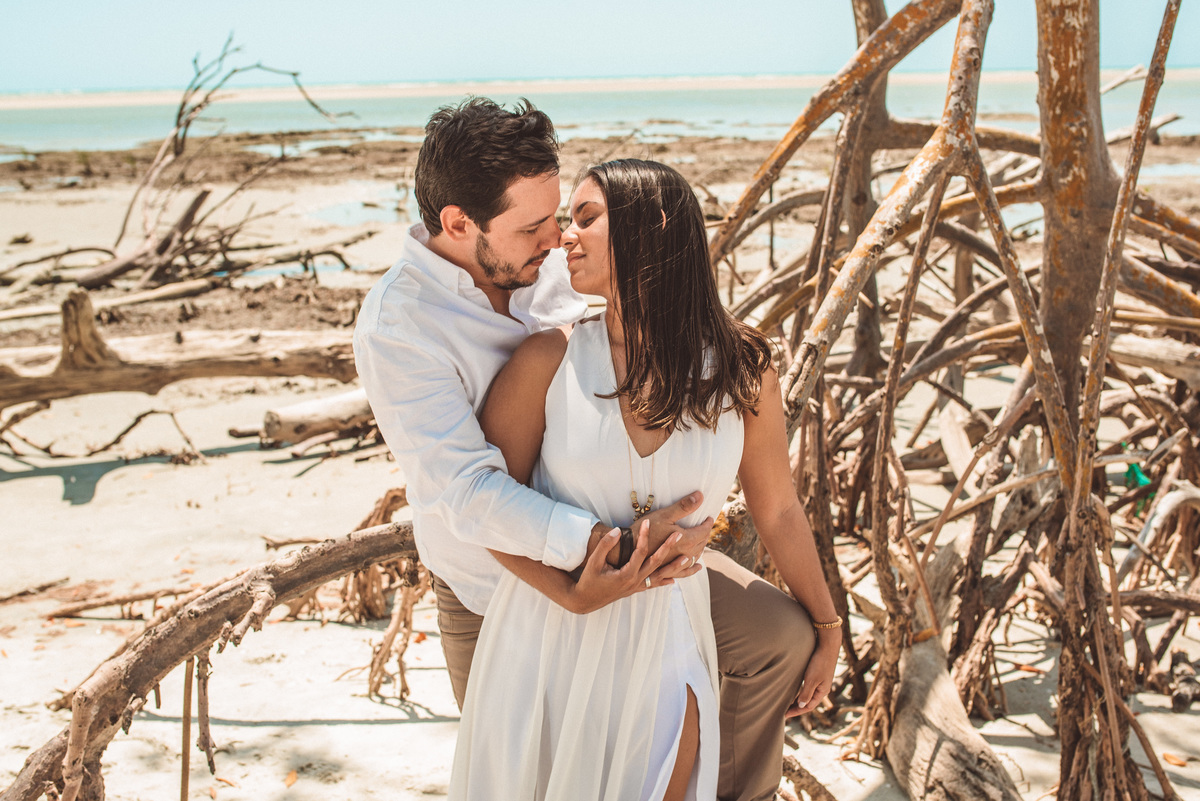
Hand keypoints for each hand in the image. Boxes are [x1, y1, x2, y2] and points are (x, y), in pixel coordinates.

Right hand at [565, 521, 690, 613]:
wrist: (585, 601)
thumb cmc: (589, 580)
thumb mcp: (594, 561)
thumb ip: (606, 545)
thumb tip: (617, 530)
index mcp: (626, 573)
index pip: (640, 551)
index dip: (644, 536)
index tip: (648, 522)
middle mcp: (635, 581)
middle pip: (657, 562)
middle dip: (669, 547)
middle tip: (680, 533)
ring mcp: (636, 587)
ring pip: (661, 576)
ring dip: (676, 567)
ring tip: (691, 560)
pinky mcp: (635, 590)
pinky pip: (654, 585)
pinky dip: (665, 581)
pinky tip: (674, 580)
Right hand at [639, 491, 711, 581]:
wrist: (628, 549)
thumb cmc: (646, 531)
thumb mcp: (665, 515)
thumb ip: (684, 507)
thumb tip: (700, 496)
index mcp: (686, 541)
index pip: (703, 532)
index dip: (707, 524)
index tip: (709, 518)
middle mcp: (684, 555)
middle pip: (701, 544)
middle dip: (705, 535)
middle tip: (706, 528)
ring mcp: (676, 564)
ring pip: (695, 557)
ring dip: (700, 549)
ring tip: (702, 542)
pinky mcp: (668, 570)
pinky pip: (685, 572)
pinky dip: (692, 568)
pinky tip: (696, 567)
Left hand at [786, 635, 839, 716]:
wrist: (827, 646)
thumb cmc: (819, 662)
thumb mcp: (811, 679)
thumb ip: (806, 693)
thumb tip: (801, 706)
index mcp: (822, 692)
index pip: (808, 707)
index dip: (796, 712)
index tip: (784, 715)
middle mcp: (822, 688)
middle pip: (808, 702)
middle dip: (797, 707)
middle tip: (784, 710)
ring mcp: (820, 681)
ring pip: (807, 694)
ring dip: (798, 699)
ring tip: (787, 702)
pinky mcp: (818, 673)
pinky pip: (808, 686)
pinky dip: (800, 690)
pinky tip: (793, 689)